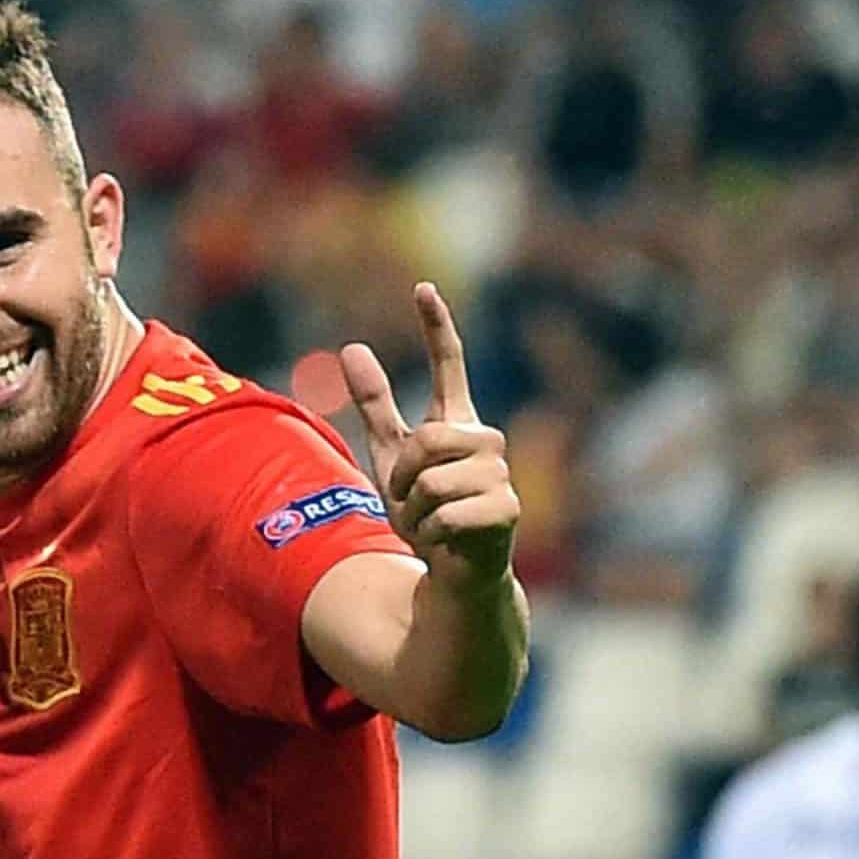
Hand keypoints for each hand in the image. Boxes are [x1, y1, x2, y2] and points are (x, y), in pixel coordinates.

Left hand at [342, 282, 517, 588]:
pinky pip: (443, 514)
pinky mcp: (506, 510)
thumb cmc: (426, 512)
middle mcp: (486, 441)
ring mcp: (501, 474)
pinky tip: (446, 541)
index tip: (422, 288)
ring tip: (431, 523)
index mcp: (457, 423)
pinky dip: (430, 533)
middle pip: (428, 438)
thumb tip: (351, 347)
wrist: (455, 570)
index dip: (436, 326)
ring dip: (415, 511)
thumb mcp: (391, 458)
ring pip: (432, 481)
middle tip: (411, 501)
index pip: (451, 364)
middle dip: (405, 476)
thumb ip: (376, 405)